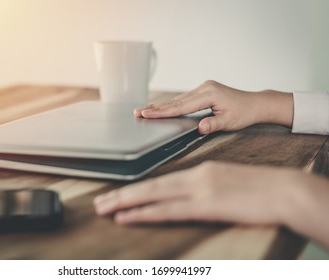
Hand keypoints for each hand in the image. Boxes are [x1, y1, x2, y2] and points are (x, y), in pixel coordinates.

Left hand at [93, 161, 328, 248]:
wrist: (284, 190)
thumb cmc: (260, 189)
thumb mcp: (226, 183)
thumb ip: (205, 188)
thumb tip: (188, 198)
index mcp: (200, 171)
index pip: (161, 181)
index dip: (137, 188)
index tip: (119, 194)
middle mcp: (195, 177)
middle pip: (150, 186)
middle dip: (122, 194)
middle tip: (99, 202)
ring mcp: (199, 190)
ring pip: (153, 195)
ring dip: (125, 202)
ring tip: (103, 208)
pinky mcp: (206, 205)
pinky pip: (168, 210)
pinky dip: (144, 212)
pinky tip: (127, 216)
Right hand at [134, 80, 293, 133]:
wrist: (255, 104)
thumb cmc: (244, 113)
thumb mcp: (230, 122)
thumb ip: (213, 125)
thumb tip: (200, 129)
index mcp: (209, 94)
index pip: (180, 106)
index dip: (162, 111)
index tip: (146, 113)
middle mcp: (204, 88)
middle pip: (175, 101)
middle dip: (155, 107)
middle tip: (137, 112)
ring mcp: (203, 87)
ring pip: (177, 99)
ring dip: (160, 105)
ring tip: (143, 110)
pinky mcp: (203, 90)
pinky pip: (183, 99)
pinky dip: (171, 104)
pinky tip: (160, 107)